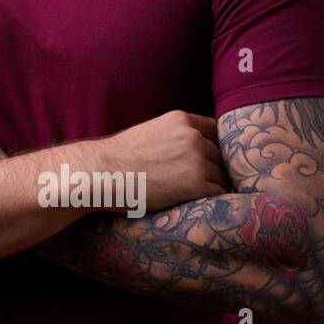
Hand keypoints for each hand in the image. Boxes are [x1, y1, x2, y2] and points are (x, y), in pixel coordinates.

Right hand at [96, 110, 230, 212]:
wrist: (103, 174)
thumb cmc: (118, 158)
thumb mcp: (149, 132)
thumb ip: (174, 135)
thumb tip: (193, 149)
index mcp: (180, 120)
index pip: (215, 130)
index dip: (212, 146)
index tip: (206, 159)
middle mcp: (192, 136)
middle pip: (219, 155)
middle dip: (211, 168)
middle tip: (197, 182)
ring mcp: (196, 159)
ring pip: (221, 175)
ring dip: (212, 185)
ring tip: (195, 195)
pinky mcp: (196, 184)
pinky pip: (219, 193)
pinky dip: (211, 199)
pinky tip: (198, 203)